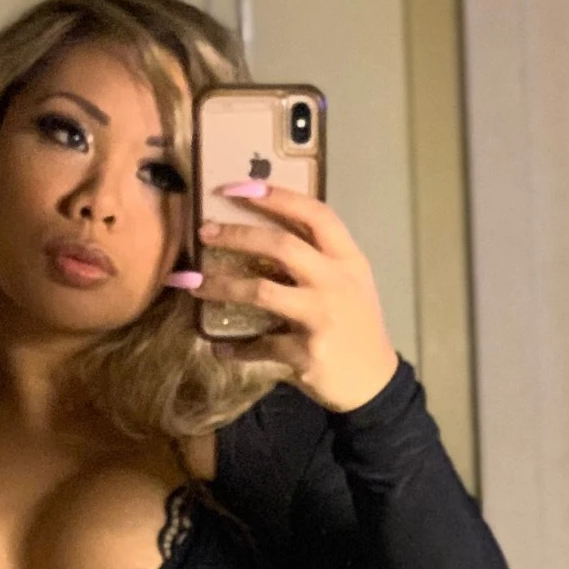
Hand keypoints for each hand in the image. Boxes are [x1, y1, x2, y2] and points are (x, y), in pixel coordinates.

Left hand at [184, 182, 400, 414]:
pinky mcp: (308, 352)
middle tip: (204, 232)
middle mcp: (337, 282)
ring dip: (221, 286)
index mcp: (348, 260)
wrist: (375, 381)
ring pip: (261, 291)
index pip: (315, 214)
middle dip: (236, 234)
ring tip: (194, 286)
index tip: (237, 187)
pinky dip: (237, 347)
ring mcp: (322, 317)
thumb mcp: (350, 284)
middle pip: (281, 245)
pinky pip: (261, 344)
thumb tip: (261, 236)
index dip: (276, 196)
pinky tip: (221, 348)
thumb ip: (318, 259)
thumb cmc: (355, 326)